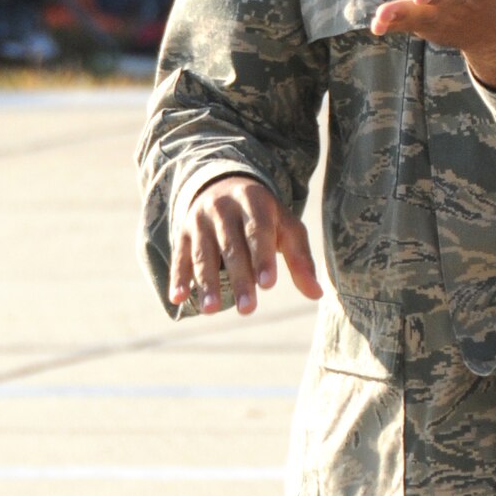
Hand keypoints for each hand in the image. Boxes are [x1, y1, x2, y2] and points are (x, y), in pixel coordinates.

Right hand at [170, 176, 322, 315]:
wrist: (223, 186)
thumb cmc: (264, 217)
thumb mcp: (285, 227)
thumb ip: (300, 258)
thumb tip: (317, 295)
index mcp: (254, 202)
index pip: (259, 231)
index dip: (262, 257)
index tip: (268, 284)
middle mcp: (223, 208)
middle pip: (232, 246)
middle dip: (239, 278)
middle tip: (247, 309)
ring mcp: (200, 220)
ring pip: (204, 254)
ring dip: (207, 283)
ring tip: (211, 310)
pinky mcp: (183, 234)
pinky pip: (180, 257)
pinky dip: (178, 277)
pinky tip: (178, 298)